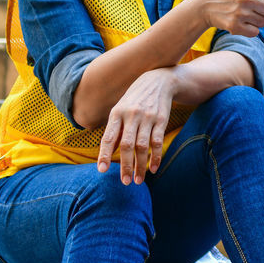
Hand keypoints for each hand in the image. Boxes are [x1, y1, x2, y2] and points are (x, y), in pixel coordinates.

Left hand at [97, 68, 176, 184]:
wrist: (159, 80)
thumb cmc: (135, 99)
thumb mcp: (120, 109)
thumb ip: (115, 130)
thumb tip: (108, 153)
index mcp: (117, 113)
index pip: (108, 137)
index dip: (104, 154)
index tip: (102, 170)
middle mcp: (131, 115)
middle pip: (127, 145)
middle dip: (125, 166)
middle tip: (124, 182)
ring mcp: (147, 117)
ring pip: (142, 146)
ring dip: (140, 165)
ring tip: (138, 180)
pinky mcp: (161, 119)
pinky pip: (157, 141)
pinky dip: (156, 157)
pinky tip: (153, 168)